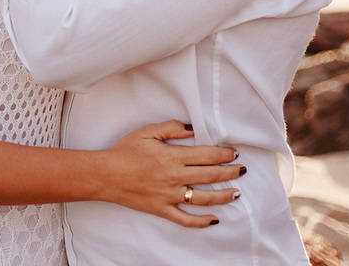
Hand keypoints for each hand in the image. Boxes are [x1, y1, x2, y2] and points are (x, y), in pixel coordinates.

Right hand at [101, 120, 242, 227]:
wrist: (106, 175)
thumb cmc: (125, 151)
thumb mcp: (147, 132)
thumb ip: (171, 128)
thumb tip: (192, 129)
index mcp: (173, 157)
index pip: (207, 156)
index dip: (224, 155)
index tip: (234, 153)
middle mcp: (175, 177)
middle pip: (211, 176)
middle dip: (230, 173)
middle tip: (242, 170)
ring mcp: (170, 195)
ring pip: (204, 198)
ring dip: (223, 196)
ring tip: (236, 193)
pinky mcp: (163, 209)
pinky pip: (186, 219)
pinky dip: (201, 221)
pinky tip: (214, 219)